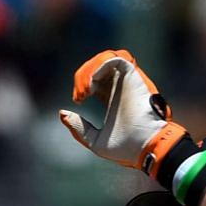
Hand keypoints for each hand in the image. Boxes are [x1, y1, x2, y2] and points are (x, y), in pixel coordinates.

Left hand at [57, 49, 188, 180]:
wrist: (143, 146)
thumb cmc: (124, 147)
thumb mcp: (94, 140)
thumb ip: (78, 127)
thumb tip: (62, 113)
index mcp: (111, 98)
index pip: (93, 78)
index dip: (81, 83)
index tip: (79, 100)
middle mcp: (118, 86)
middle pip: (96, 66)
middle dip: (82, 76)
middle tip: (80, 96)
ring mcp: (126, 81)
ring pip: (105, 58)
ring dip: (90, 69)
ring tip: (86, 90)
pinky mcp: (133, 77)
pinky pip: (118, 58)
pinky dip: (102, 64)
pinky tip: (93, 82)